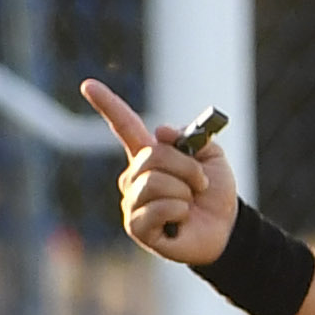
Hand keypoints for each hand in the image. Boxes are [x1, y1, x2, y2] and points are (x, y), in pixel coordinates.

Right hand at [78, 81, 234, 264]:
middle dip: (187, 168)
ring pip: (156, 182)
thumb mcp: (212, 158)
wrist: (226, 229)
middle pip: (153, 157)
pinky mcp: (136, 226)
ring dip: (185, 191)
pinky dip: (180, 211)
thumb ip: (192, 139)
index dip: (108, 105)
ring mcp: (132, 201)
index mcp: (149, 156)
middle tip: (201, 183)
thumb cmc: (214, 193)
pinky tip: (182, 219)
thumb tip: (159, 131)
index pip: (125, 126)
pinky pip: (159, 208)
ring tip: (190, 203)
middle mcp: (134, 177)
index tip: (88, 85)